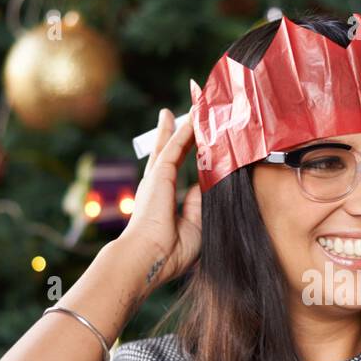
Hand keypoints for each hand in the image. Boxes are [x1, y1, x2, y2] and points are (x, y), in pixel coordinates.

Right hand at [119, 107, 202, 286]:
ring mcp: (157, 178)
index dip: (194, 151)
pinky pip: (174, 147)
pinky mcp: (159, 175)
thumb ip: (202, 201)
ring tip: (195, 102)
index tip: (203, 139)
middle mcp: (158, 184)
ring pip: (174, 143)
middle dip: (181, 129)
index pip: (183, 167)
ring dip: (185, 122)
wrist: (150, 257)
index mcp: (165, 198)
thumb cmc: (171, 250)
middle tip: (190, 109)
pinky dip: (185, 130)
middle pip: (172, 148)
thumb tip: (210, 181)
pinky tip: (194, 116)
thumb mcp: (196, 224)